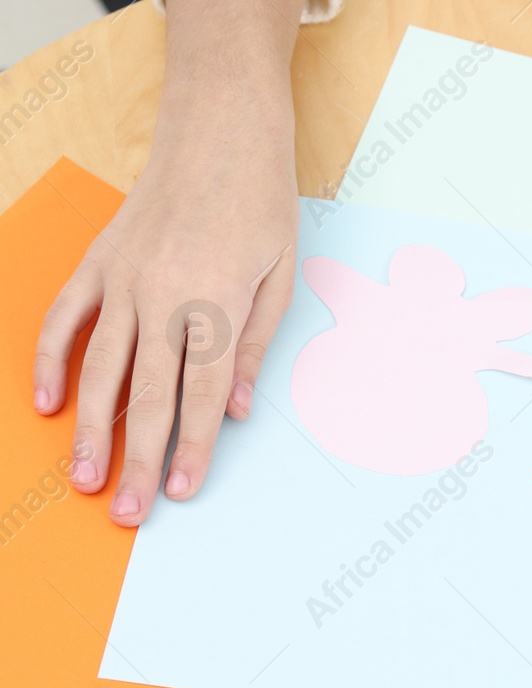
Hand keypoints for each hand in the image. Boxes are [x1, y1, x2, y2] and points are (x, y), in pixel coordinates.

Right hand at [31, 1, 300, 525]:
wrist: (220, 130)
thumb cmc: (261, 204)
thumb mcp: (281, 277)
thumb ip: (254, 346)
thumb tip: (239, 410)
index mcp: (216, 303)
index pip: (201, 394)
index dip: (190, 448)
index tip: (178, 492)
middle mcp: (164, 295)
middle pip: (146, 393)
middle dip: (136, 458)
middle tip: (126, 513)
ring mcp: (123, 277)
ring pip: (99, 367)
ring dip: (91, 428)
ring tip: (85, 478)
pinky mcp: (98, 260)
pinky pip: (65, 318)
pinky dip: (53, 361)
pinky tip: (49, 404)